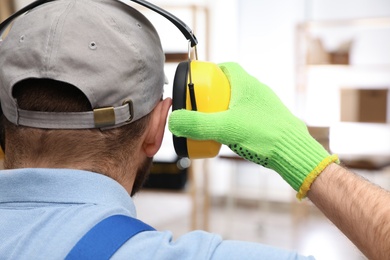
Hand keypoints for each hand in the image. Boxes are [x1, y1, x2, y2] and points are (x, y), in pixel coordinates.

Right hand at [169, 62, 337, 198]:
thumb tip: (174, 121)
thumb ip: (197, 125)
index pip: (227, 67)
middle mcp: (258, 91)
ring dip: (226, 108)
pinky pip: (248, 114)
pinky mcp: (270, 120)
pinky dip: (236, 119)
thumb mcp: (224, 128)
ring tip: (213, 121)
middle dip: (215, 93)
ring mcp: (266, 105)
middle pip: (232, 84)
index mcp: (247, 84)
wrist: (294, 152)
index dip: (211, 71)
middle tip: (202, 105)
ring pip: (241, 100)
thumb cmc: (264, 135)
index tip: (199, 80)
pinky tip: (231, 134)